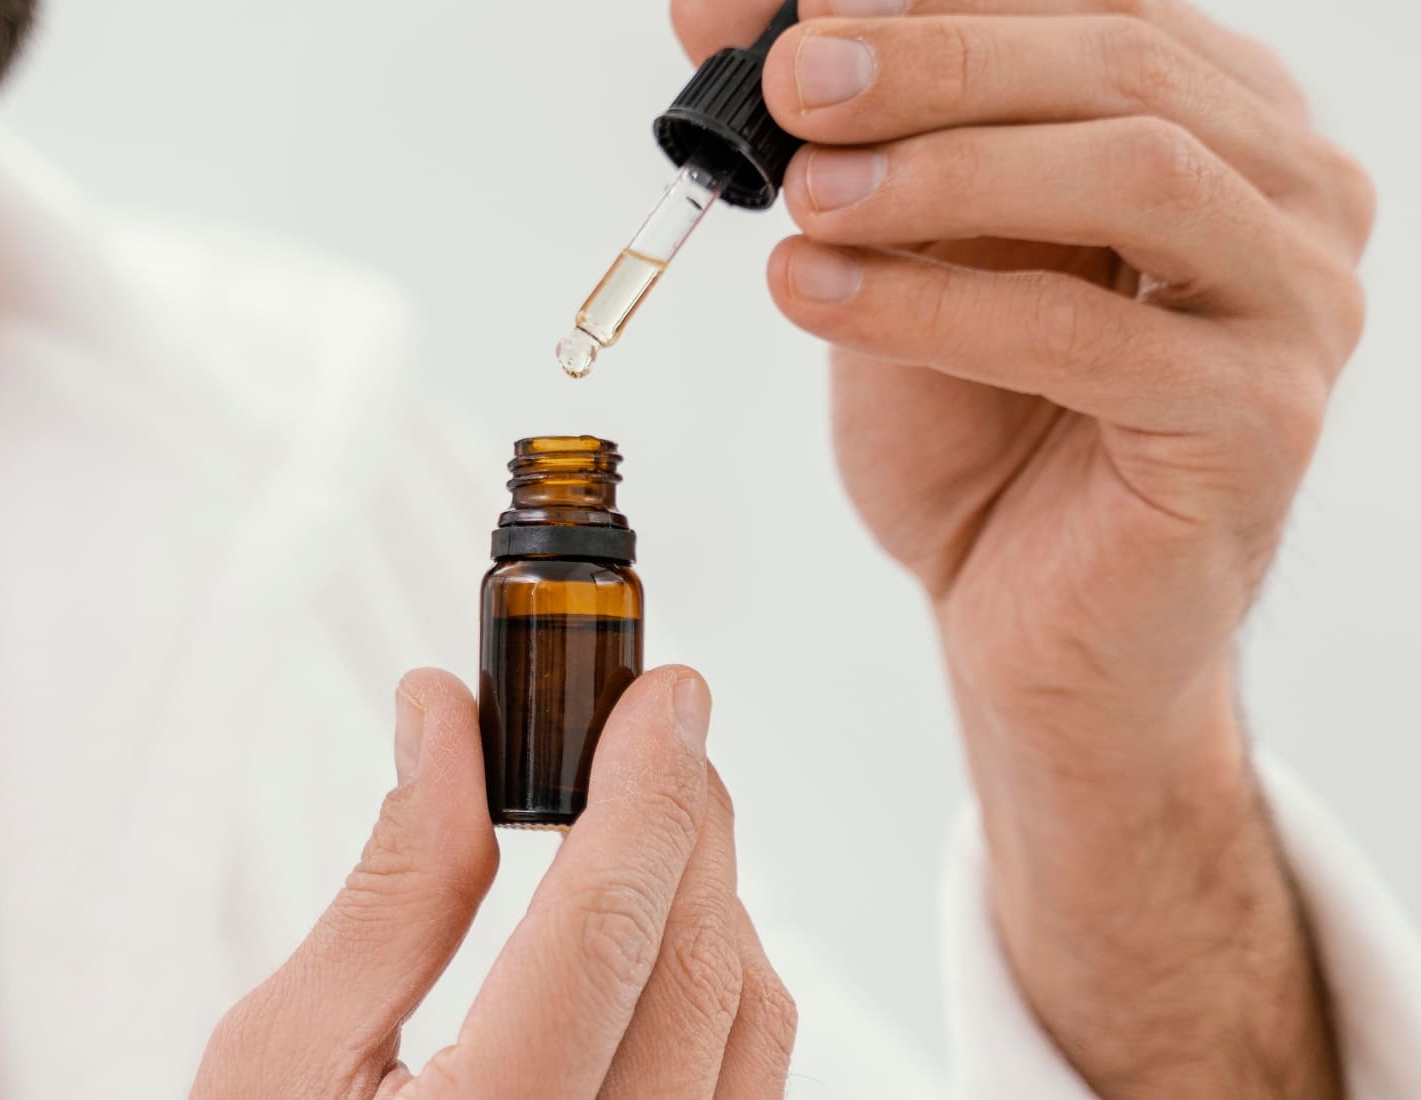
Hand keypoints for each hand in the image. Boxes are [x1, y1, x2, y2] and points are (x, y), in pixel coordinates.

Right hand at [192, 668, 794, 1098]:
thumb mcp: (282, 1052)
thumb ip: (391, 884)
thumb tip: (446, 720)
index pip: (603, 933)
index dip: (646, 790)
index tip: (665, 693)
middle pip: (700, 966)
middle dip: (690, 820)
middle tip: (654, 725)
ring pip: (752, 1027)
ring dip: (715, 898)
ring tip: (647, 818)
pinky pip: (748, 1089)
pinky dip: (721, 987)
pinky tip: (654, 937)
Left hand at [673, 0, 1370, 1093]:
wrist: (1026, 618)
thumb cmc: (975, 424)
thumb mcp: (896, 249)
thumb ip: (846, 132)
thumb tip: (718, 11)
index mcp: (1216, 113)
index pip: (1089, 1)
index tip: (767, 12)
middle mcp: (1287, 188)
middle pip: (1121, 62)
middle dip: (934, 57)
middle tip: (787, 83)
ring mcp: (1296, 304)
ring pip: (1136, 174)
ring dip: (945, 172)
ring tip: (804, 195)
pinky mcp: (1258, 423)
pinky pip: (1092, 335)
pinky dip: (938, 305)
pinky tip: (817, 296)